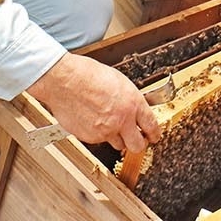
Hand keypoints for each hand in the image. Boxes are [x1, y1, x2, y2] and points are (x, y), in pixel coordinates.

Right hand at [27, 53, 159, 151]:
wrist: (66, 81)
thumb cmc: (89, 75)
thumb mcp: (120, 82)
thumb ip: (130, 100)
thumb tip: (135, 110)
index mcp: (133, 103)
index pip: (151, 126)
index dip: (155, 134)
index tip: (154, 136)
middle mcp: (122, 120)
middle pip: (137, 145)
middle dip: (138, 144)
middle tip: (136, 139)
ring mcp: (105, 131)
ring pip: (118, 144)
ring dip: (117, 138)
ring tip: (109, 124)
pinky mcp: (90, 137)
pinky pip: (99, 140)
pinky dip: (98, 133)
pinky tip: (92, 119)